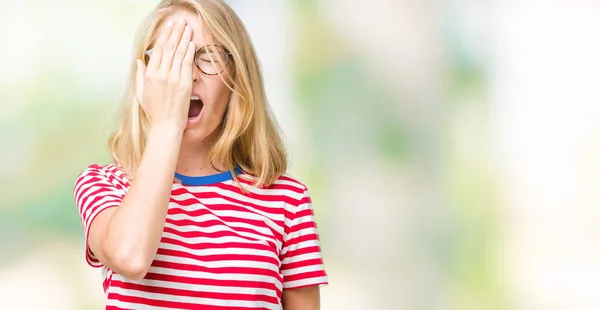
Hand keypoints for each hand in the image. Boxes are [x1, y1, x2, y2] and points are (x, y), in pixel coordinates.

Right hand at [135, 17, 194, 131]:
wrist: (167, 125)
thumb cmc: (154, 111)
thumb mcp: (141, 93)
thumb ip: (140, 75)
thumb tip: (140, 61)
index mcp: (150, 75)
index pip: (158, 50)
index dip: (164, 36)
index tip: (168, 27)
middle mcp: (161, 74)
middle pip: (169, 47)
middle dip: (175, 32)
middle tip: (180, 21)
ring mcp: (174, 79)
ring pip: (179, 53)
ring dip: (184, 38)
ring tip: (187, 28)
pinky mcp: (184, 84)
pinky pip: (187, 64)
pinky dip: (189, 52)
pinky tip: (191, 43)